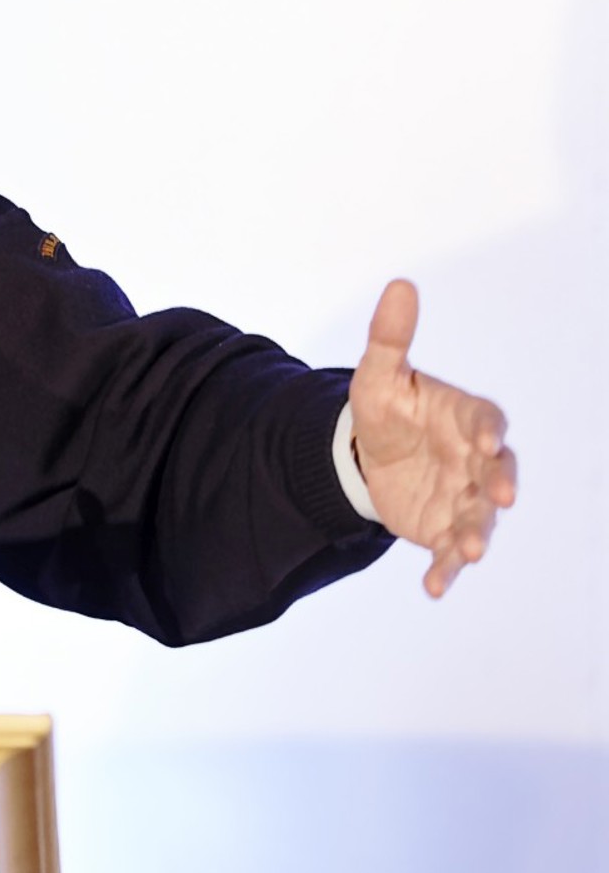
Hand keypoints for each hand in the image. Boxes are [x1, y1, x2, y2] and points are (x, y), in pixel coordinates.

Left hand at [349, 279, 516, 596]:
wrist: (371, 453)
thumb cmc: (386, 407)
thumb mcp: (378, 373)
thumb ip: (390, 336)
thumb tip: (400, 283)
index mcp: (466, 418)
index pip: (487, 420)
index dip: (488, 430)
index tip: (484, 441)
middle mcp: (476, 460)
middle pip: (498, 472)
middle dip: (501, 484)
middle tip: (501, 496)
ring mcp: (465, 497)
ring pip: (480, 517)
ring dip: (477, 533)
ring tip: (470, 550)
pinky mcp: (445, 528)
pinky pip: (449, 552)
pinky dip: (445, 571)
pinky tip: (434, 589)